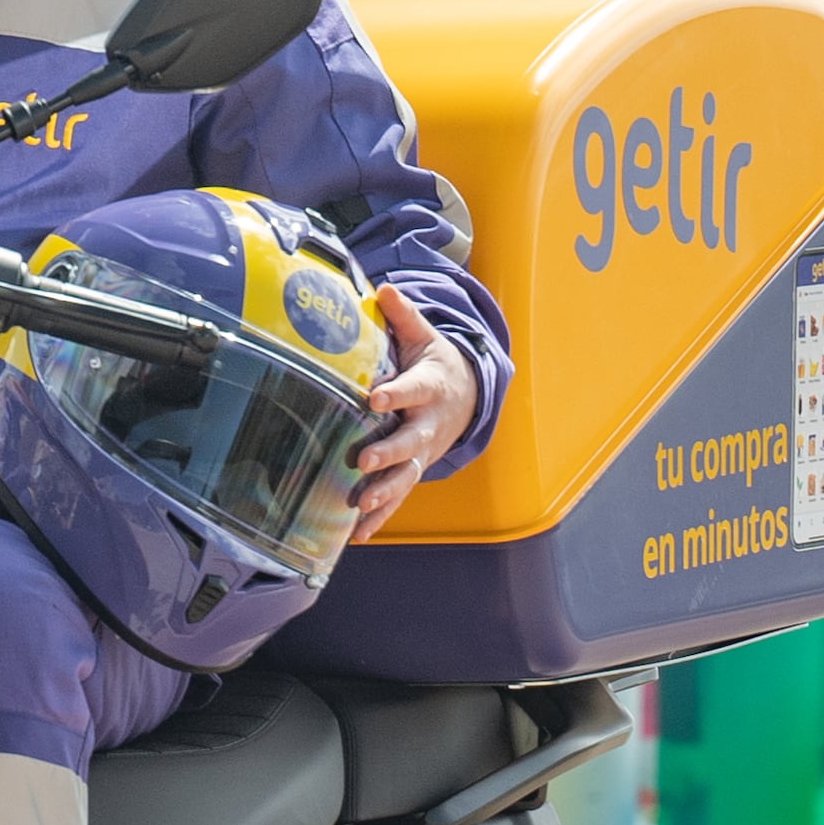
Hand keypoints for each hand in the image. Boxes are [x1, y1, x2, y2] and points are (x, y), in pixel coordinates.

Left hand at [345, 288, 480, 537]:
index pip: (412, 390)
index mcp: (429, 388)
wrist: (467, 396)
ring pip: (405, 477)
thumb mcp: (424, 336)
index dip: (395, 394)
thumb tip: (383, 288)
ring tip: (359, 506)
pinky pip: (398, 499)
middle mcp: (427, 425)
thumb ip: (402, 316)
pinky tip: (356, 536)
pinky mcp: (413, 471)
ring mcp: (422, 453)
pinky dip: (379, 518)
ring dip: (383, 494)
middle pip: (409, 442)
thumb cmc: (434, 363)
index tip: (374, 397)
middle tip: (363, 462)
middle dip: (388, 454)